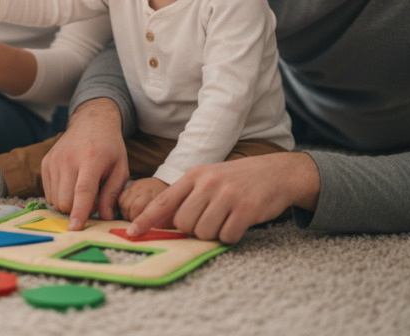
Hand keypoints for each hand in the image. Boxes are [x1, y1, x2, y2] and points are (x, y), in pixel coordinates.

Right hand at [41, 98, 130, 229]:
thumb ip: (113, 194)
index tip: (75, 229)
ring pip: (55, 199)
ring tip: (82, 190)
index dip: (79, 212)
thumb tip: (105, 218)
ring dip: (68, 203)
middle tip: (92, 201)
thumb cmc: (110, 148)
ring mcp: (54, 159)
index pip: (83, 191)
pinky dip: (59, 196)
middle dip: (77, 210)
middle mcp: (69, 158)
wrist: (91, 122)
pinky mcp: (45, 162)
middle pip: (65, 200)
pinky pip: (48, 192)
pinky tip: (71, 185)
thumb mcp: (121, 169)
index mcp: (91, 159)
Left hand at [126, 152, 319, 243]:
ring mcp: (227, 195)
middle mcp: (208, 183)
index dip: (145, 220)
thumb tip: (162, 222)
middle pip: (183, 223)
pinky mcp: (245, 209)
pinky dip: (231, 236)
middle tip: (210, 220)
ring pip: (203, 232)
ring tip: (226, 219)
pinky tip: (239, 223)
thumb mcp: (210, 179)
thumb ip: (188, 196)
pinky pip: (226, 236)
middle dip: (193, 229)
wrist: (278, 173)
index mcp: (195, 175)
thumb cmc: (238, 180)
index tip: (131, 234)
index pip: (163, 201)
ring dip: (213, 233)